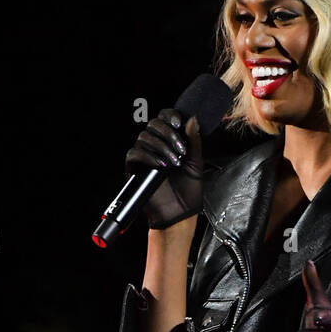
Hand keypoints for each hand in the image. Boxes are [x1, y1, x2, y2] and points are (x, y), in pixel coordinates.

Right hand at [124, 107, 202, 229]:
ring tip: (174, 162)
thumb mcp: (196, 163)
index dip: (170, 116)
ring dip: (160, 147)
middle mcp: (156, 147)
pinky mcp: (134, 170)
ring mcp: (145, 157)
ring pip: (143, 137)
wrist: (180, 215)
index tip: (179, 124)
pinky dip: (147, 156)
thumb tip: (192, 119)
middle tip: (180, 149)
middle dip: (167, 133)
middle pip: (153, 124)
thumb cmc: (188, 193)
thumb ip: (194, 141)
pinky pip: (134, 154)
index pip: (164, 118)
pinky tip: (160, 165)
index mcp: (170, 142)